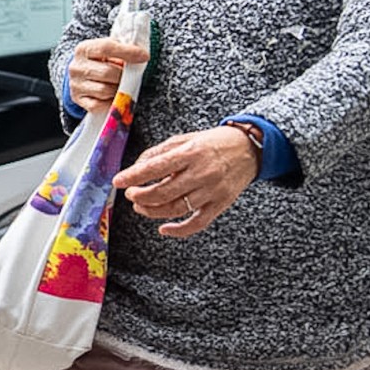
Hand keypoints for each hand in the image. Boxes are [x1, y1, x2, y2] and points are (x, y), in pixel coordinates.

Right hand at [67, 36, 149, 112]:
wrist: (81, 74)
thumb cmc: (100, 61)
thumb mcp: (108, 51)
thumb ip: (121, 50)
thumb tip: (141, 56)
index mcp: (84, 49)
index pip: (106, 48)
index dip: (127, 52)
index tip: (144, 56)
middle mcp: (76, 67)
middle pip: (107, 72)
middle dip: (123, 75)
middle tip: (129, 75)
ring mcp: (76, 85)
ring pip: (105, 90)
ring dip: (117, 89)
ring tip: (119, 84)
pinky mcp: (78, 100)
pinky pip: (99, 105)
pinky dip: (110, 102)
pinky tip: (113, 95)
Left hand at [112, 126, 260, 238]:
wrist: (250, 148)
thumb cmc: (214, 143)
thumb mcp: (185, 139)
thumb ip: (159, 152)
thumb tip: (136, 167)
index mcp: (191, 153)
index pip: (156, 167)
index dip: (134, 176)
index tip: (118, 181)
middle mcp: (202, 173)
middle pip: (163, 192)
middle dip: (140, 196)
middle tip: (130, 194)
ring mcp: (212, 191)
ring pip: (176, 209)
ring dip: (152, 211)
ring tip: (140, 205)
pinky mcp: (220, 204)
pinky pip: (197, 223)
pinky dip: (179, 230)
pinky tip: (164, 228)